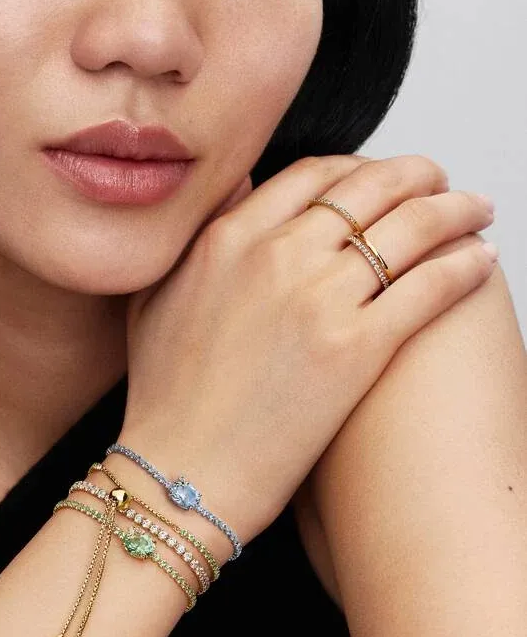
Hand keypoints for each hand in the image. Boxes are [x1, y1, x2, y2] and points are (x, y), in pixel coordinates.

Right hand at [119, 154, 496, 547]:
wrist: (182, 470)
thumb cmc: (165, 397)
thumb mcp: (154, 297)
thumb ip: (195, 238)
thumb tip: (236, 194)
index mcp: (229, 237)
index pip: (313, 174)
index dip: (358, 166)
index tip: (380, 176)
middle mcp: (276, 254)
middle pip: (370, 188)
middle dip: (417, 175)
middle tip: (440, 179)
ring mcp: (318, 298)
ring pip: (410, 226)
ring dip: (455, 210)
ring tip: (476, 210)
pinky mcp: (356, 348)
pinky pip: (428, 286)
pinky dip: (464, 266)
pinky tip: (481, 259)